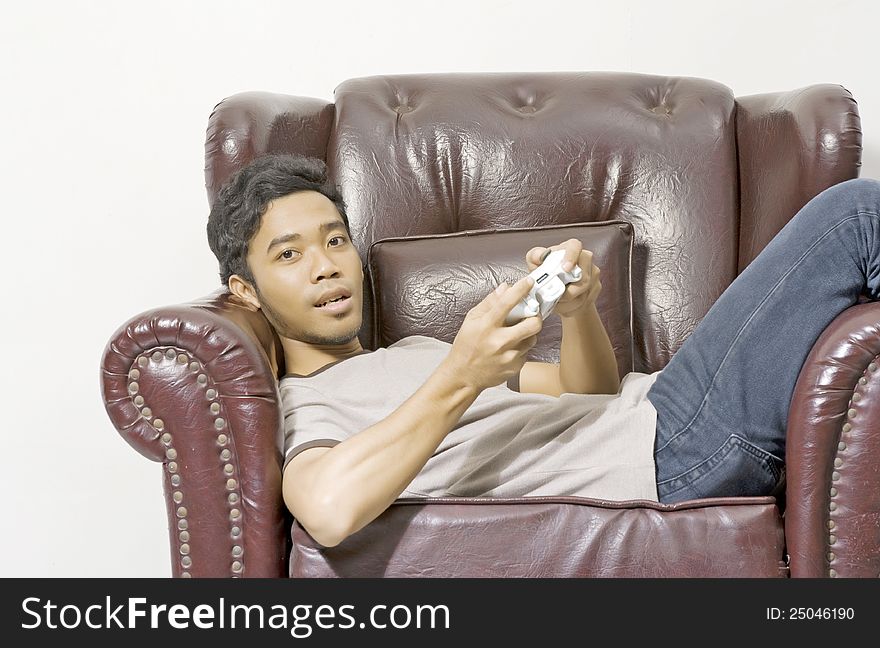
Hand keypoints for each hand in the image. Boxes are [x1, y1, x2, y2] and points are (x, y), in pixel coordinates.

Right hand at [445, 275, 543, 390]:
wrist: (463, 376)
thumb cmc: (466, 347)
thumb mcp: (471, 321)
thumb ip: (489, 303)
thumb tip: (504, 288)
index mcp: (486, 326)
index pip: (506, 303)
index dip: (520, 290)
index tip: (529, 282)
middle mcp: (499, 341)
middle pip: (532, 324)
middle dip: (535, 317)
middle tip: (530, 315)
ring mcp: (508, 356)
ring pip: (533, 338)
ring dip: (527, 334)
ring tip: (514, 335)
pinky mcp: (515, 367)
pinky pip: (527, 352)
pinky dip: (521, 348)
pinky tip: (508, 349)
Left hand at [525, 238, 600, 317]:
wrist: (558, 288)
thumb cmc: (546, 271)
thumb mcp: (535, 263)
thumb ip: (535, 256)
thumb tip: (540, 257)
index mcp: (570, 248)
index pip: (575, 246)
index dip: (571, 257)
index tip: (565, 269)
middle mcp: (585, 258)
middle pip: (583, 277)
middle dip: (567, 292)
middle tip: (555, 297)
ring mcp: (593, 272)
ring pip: (584, 293)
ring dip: (567, 302)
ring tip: (556, 304)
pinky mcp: (596, 287)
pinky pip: (585, 301)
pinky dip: (571, 307)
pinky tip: (563, 306)